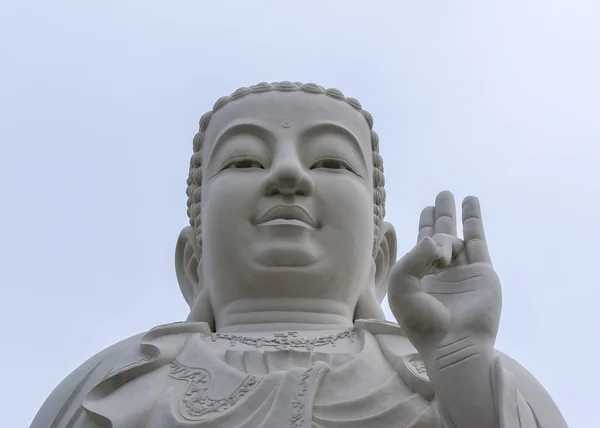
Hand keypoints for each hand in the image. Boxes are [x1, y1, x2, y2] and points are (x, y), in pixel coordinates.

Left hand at [388, 191, 501, 368]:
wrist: (453, 344)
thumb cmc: (422, 321)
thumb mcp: (401, 285)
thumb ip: (412, 257)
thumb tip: (435, 240)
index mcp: (419, 278)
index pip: (420, 247)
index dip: (423, 227)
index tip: (426, 211)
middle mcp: (441, 273)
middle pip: (439, 236)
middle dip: (438, 215)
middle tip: (441, 195)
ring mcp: (462, 272)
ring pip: (457, 237)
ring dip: (452, 215)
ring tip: (451, 194)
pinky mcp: (482, 272)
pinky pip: (477, 241)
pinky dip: (473, 220)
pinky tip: (471, 202)